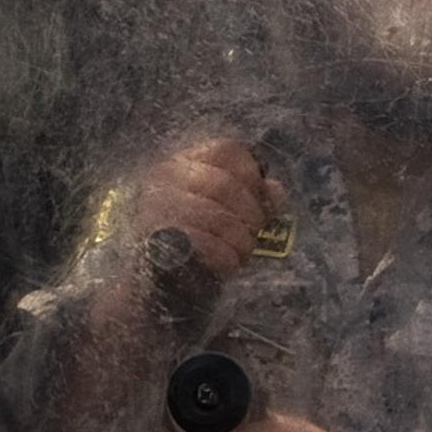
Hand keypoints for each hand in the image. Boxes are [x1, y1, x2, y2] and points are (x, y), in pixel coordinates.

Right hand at [127, 139, 281, 282]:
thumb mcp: (226, 211)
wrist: (159, 281)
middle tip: (254, 232)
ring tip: (243, 251)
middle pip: (224, 184)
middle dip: (250, 213)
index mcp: (184, 161)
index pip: (225, 150)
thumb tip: (275, 190)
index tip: (259, 200)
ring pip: (216, 216)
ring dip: (241, 239)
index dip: (251, 175)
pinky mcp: (155, 240)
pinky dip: (226, 257)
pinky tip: (229, 264)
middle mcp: (164, 176)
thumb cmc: (197, 238)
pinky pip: (205, 244)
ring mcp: (156, 207)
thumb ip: (252, 196)